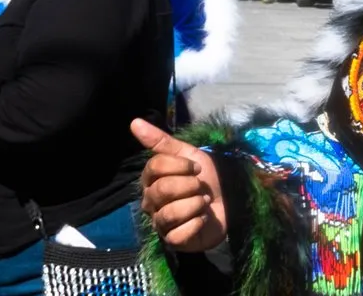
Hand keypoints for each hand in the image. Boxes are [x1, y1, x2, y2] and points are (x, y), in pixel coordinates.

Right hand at [132, 118, 226, 251]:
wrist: (229, 200)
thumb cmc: (206, 176)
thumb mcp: (188, 154)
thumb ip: (160, 141)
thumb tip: (134, 122)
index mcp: (151, 180)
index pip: (154, 167)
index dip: (179, 165)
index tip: (196, 167)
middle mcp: (151, 202)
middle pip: (162, 190)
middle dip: (189, 185)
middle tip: (201, 185)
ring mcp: (160, 223)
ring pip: (169, 213)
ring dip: (194, 204)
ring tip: (204, 201)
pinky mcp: (173, 240)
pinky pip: (178, 234)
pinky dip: (195, 224)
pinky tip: (203, 218)